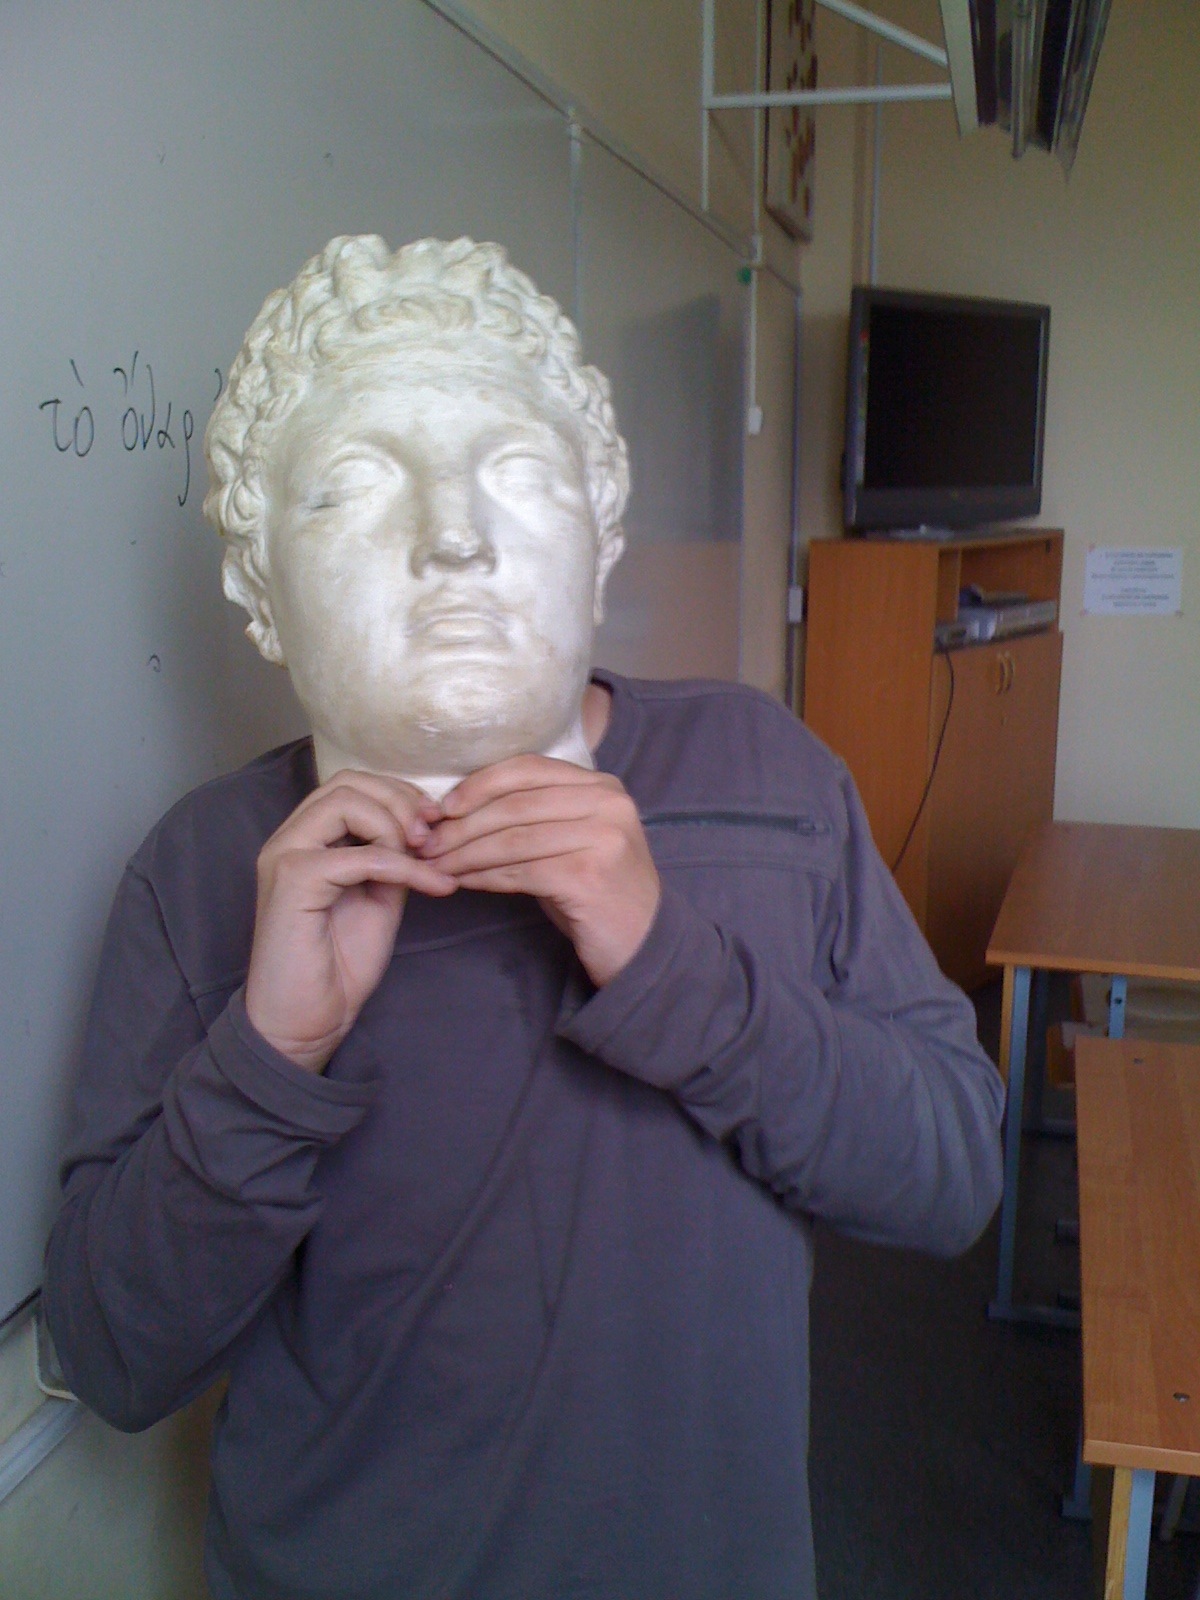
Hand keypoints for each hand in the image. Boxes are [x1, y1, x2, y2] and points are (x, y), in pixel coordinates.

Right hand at [245, 772, 456, 1072]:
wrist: (305, 1021)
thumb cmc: (337, 965)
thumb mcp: (379, 897)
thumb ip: (393, 859)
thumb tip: (425, 830)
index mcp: (306, 839)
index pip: (351, 783)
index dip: (399, 793)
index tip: (435, 822)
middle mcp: (288, 839)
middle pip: (348, 782)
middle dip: (401, 801)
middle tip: (433, 836)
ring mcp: (284, 857)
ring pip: (345, 803)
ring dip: (397, 826)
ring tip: (426, 859)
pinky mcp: (292, 883)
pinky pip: (358, 855)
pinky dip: (403, 865)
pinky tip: (433, 886)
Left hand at [417, 757, 660, 987]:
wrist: (643, 944)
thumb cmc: (595, 892)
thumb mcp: (569, 841)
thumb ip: (530, 817)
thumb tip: (455, 810)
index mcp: (602, 786)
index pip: (528, 769)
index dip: (479, 784)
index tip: (442, 807)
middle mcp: (608, 804)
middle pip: (516, 804)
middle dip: (462, 824)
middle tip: (425, 842)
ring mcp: (602, 838)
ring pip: (513, 838)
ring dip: (465, 853)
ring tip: (434, 865)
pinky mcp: (589, 876)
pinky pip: (520, 871)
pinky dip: (484, 876)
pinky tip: (463, 882)